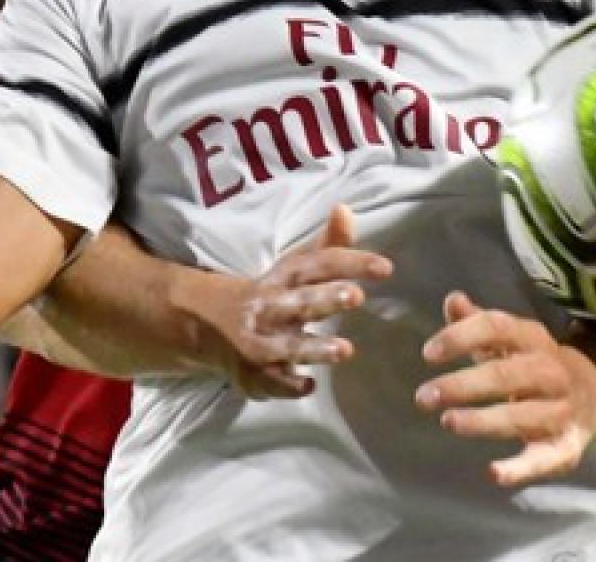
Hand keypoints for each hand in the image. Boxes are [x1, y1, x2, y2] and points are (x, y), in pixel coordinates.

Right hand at [204, 205, 392, 398]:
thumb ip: (327, 245)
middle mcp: (271, 307)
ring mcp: (262, 342)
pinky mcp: (256, 374)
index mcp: (284, 277)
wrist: (210, 325)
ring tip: (345, 350)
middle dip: (327, 298)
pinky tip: (308, 386)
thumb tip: (345, 209)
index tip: (385, 268)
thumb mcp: (294, 268)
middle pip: (301, 301)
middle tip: (357, 296)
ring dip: (315, 347)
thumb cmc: (272, 294)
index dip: (350, 263)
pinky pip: (272, 381)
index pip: (318, 264)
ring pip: (289, 345)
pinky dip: (288, 385)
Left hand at [417, 293, 595, 487]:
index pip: (497, 328)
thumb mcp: (511, 338)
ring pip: (520, 416)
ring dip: (483, 421)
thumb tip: (453, 299)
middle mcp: (550, 372)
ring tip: (448, 421)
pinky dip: (520, 469)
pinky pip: (543, 459)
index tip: (428, 353)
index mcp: (533, 339)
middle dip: (464, 385)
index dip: (462, 337)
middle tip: (423, 397)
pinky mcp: (565, 448)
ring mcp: (560, 410)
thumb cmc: (534, 362)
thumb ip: (478, 321)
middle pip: (506, 375)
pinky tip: (492, 473)